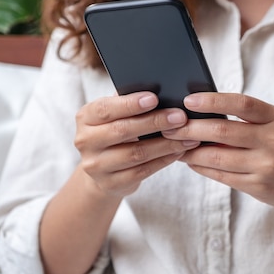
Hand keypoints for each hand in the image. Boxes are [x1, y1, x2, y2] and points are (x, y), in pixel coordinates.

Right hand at [74, 92, 200, 197]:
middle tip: (180, 117)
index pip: (106, 109)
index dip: (130, 104)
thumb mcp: (115, 116)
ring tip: (188, 136)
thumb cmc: (116, 133)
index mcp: (85, 118)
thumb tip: (161, 90)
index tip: (154, 98)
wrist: (103, 171)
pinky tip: (179, 151)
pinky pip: (143, 171)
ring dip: (166, 144)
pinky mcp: (111, 184)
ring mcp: (96, 166)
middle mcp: (85, 141)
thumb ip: (129, 103)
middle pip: (122, 131)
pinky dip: (164, 160)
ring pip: (136, 153)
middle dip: (154, 122)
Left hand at [162, 93, 273, 215]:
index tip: (188, 100)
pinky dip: (202, 168)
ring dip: (191, 151)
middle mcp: (273, 141)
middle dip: (191, 129)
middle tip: (169, 126)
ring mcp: (266, 166)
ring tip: (174, 144)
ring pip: (218, 157)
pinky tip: (191, 161)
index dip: (213, 101)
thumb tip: (201, 114)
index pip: (242, 104)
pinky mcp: (259, 187)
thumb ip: (247, 120)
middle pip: (223, 132)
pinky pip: (222, 176)